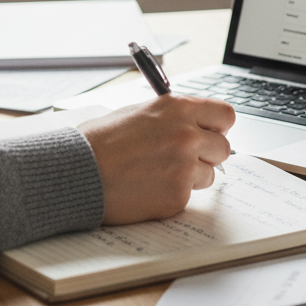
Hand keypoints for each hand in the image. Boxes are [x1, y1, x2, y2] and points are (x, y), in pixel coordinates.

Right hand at [78, 95, 235, 224]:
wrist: (80, 171)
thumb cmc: (102, 141)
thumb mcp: (140, 112)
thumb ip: (173, 117)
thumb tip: (195, 125)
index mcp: (178, 108)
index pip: (225, 114)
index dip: (218, 125)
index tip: (211, 132)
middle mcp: (187, 136)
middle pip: (223, 147)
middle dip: (207, 153)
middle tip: (184, 157)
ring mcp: (184, 167)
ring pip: (209, 174)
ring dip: (191, 176)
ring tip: (158, 172)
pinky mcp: (178, 196)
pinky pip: (189, 196)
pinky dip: (173, 194)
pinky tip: (149, 187)